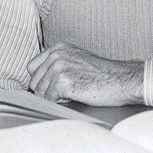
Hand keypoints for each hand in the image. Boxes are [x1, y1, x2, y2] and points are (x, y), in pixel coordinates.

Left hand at [27, 42, 143, 105]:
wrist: (121, 80)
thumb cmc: (102, 74)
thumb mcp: (77, 59)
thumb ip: (58, 63)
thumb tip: (40, 79)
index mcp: (58, 48)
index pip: (32, 67)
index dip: (40, 80)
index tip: (49, 86)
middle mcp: (56, 55)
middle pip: (34, 81)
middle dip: (45, 91)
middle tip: (63, 94)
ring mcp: (58, 68)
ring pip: (40, 92)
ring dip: (53, 98)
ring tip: (70, 95)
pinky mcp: (63, 83)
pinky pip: (48, 99)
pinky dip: (58, 103)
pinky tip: (73, 98)